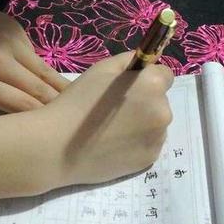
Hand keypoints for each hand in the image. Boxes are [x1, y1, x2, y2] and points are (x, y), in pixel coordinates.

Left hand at [0, 0, 68, 110]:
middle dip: (57, 106)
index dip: (40, 118)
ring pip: (44, 72)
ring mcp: (11, 44)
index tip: (54, 129)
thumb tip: (28, 113)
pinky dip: (42, 71)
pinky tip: (51, 80)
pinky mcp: (19, 32)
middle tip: (74, 121)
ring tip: (77, 102)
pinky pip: (35, 58)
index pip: (21, 105)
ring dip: (61, 88)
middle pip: (37, 90)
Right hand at [42, 51, 174, 185]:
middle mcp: (163, 112)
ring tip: (112, 129)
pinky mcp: (150, 161)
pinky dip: (137, 143)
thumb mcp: (102, 69)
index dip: (146, 79)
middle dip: (145, 101)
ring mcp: (158, 139)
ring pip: (155, 124)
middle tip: (114, 110)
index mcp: (153, 86)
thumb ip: (130, 62)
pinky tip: (114, 144)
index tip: (127, 87)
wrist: (58, 146)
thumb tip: (145, 65)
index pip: (165, 75)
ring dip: (142, 123)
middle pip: (161, 101)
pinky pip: (149, 144)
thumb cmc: (78, 101)